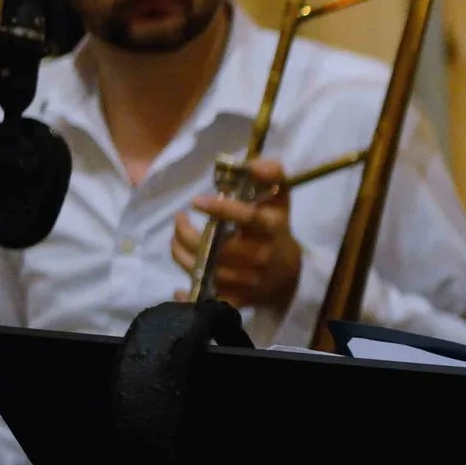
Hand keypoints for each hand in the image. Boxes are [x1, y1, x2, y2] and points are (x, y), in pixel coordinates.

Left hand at [172, 157, 301, 311]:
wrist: (289, 273)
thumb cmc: (276, 228)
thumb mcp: (279, 198)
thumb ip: (271, 174)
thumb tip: (250, 163)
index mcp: (270, 230)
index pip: (248, 219)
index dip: (222, 211)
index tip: (196, 202)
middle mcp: (259, 257)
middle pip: (218, 250)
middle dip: (188, 235)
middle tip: (179, 220)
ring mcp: (248, 281)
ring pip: (206, 271)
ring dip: (182, 254)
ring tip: (177, 239)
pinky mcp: (238, 300)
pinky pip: (208, 301)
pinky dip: (190, 296)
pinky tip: (180, 289)